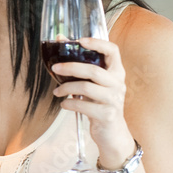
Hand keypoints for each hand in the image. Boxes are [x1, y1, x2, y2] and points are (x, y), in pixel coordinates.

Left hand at [51, 37, 136, 168]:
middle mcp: (118, 84)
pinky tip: (64, 104)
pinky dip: (69, 104)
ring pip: (86, 87)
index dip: (98, 43)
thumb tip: (59, 40)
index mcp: (116, 72)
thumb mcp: (94, 84)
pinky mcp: (107, 115)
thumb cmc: (100, 103)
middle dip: (70, 67)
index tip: (80, 41)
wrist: (113, 133)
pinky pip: (83, 106)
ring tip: (57, 92)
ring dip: (66, 88)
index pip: (113, 51)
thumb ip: (81, 65)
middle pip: (93, 70)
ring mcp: (114, 100)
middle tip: (54, 68)